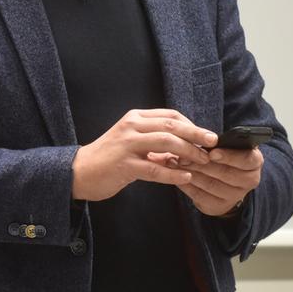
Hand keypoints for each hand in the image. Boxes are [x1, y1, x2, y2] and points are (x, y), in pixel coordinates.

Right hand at [72, 109, 216, 201]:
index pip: (170, 115)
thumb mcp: (133, 142)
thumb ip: (155, 142)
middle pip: (171, 125)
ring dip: (189, 152)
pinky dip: (173, 173)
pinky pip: (155, 168)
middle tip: (213, 143)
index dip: (191, 124)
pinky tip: (186, 177)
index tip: (206, 135)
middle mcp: (131, 127)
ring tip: (203, 161)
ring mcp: (127, 145)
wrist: (79, 172)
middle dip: (196, 133)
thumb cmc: (109, 158)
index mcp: (135, 118)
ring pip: (166, 142)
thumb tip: (184, 146)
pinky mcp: (124, 165)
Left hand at [176, 145, 263, 217]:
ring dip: (192, 173)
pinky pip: (200, 195)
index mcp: (254, 162)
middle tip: (185, 156)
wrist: (224, 181)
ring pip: (211, 185)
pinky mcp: (219, 206)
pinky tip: (177, 176)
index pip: (246, 159)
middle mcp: (249, 180)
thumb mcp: (227, 147)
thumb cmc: (224, 156)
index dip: (229, 156)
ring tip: (178, 163)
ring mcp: (235, 196)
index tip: (212, 152)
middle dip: (203, 164)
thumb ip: (218, 144)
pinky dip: (187, 185)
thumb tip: (201, 141)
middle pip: (225, 173)